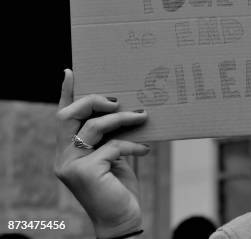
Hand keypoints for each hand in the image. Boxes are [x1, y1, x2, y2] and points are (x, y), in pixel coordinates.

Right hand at [54, 69, 149, 238]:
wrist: (121, 219)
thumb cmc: (119, 187)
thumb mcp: (113, 157)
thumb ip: (109, 138)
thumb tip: (125, 109)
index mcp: (67, 150)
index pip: (64, 117)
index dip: (67, 93)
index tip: (71, 71)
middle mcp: (63, 156)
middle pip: (70, 115)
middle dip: (95, 100)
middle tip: (118, 99)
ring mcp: (71, 165)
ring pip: (95, 127)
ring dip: (123, 118)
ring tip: (144, 116)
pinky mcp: (86, 172)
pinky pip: (112, 147)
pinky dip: (132, 145)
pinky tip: (146, 150)